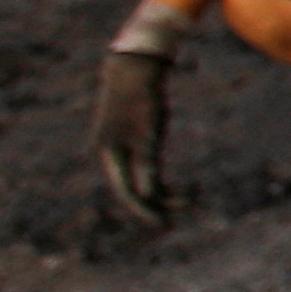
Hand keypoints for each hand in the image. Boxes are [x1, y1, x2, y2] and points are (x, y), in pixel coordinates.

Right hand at [92, 37, 181, 223]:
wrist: (135, 68)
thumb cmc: (144, 99)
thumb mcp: (150, 134)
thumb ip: (149, 165)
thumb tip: (150, 196)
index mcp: (108, 153)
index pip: (126, 191)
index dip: (144, 210)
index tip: (163, 223)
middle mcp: (108, 154)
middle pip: (130, 188)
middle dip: (152, 204)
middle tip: (174, 219)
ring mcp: (117, 148)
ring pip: (135, 179)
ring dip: (156, 193)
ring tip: (182, 203)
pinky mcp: (127, 141)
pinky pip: (139, 168)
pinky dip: (155, 178)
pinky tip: (171, 189)